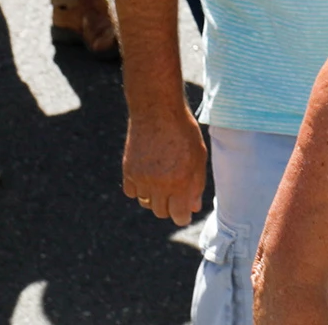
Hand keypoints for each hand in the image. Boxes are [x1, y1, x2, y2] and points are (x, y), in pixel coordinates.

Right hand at [124, 104, 209, 223]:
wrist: (157, 110)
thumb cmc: (183, 131)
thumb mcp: (198, 156)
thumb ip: (196, 184)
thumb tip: (193, 207)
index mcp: (180, 181)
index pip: (178, 216)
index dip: (182, 216)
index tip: (184, 211)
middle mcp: (160, 183)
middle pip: (161, 212)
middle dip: (170, 206)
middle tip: (174, 191)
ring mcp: (142, 178)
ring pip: (146, 203)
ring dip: (154, 197)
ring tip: (161, 179)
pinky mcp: (128, 171)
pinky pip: (132, 192)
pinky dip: (139, 188)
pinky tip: (147, 175)